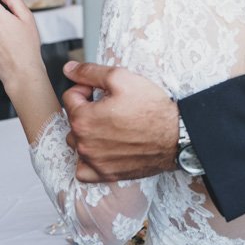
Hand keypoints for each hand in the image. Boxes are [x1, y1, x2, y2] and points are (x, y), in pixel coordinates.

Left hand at [61, 61, 178, 180]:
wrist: (175, 136)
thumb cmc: (151, 108)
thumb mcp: (121, 78)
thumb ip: (89, 72)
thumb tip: (68, 69)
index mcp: (84, 119)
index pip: (70, 97)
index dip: (85, 89)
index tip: (100, 92)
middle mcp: (84, 144)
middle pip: (73, 121)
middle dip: (86, 111)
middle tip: (110, 108)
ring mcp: (94, 162)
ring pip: (77, 144)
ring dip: (87, 134)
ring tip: (109, 127)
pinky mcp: (105, 174)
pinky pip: (83, 171)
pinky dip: (87, 161)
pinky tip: (101, 150)